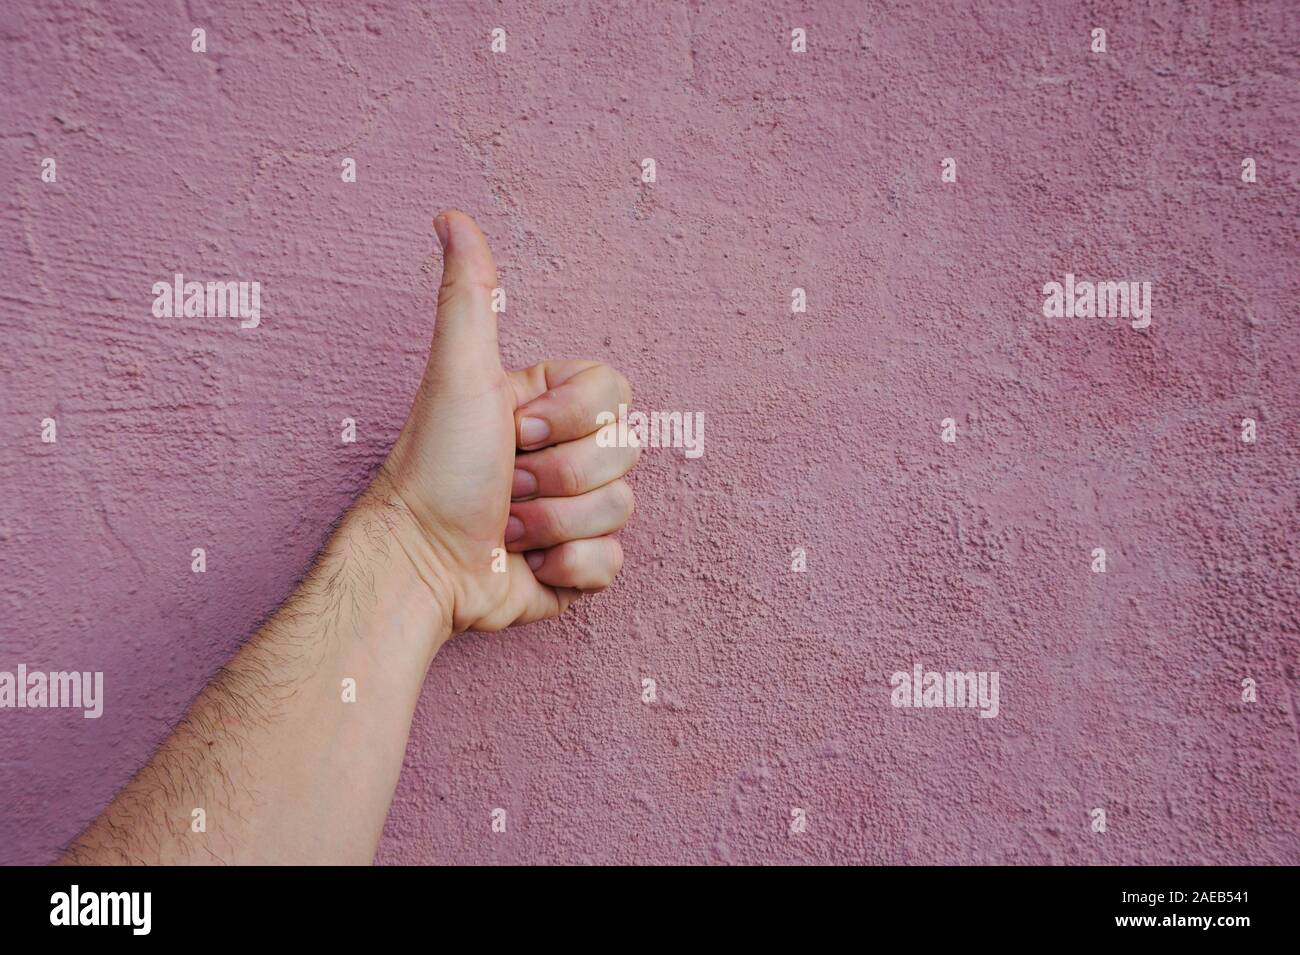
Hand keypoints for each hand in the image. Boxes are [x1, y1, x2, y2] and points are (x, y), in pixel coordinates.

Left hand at [371, 210, 638, 636]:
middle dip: (559, 475)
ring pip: (622, 508)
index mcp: (547, 407)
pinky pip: (613, 562)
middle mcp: (565, 455)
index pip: (617, 394)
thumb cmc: (435, 467)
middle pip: (625, 452)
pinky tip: (528, 563)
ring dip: (555, 521)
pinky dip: (568, 567)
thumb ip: (469, 296)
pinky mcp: (577, 567)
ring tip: (507, 525)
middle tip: (506, 480)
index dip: (571, 417)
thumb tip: (450, 215)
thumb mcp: (459, 373)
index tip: (516, 429)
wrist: (422, 563)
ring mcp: (574, 512)